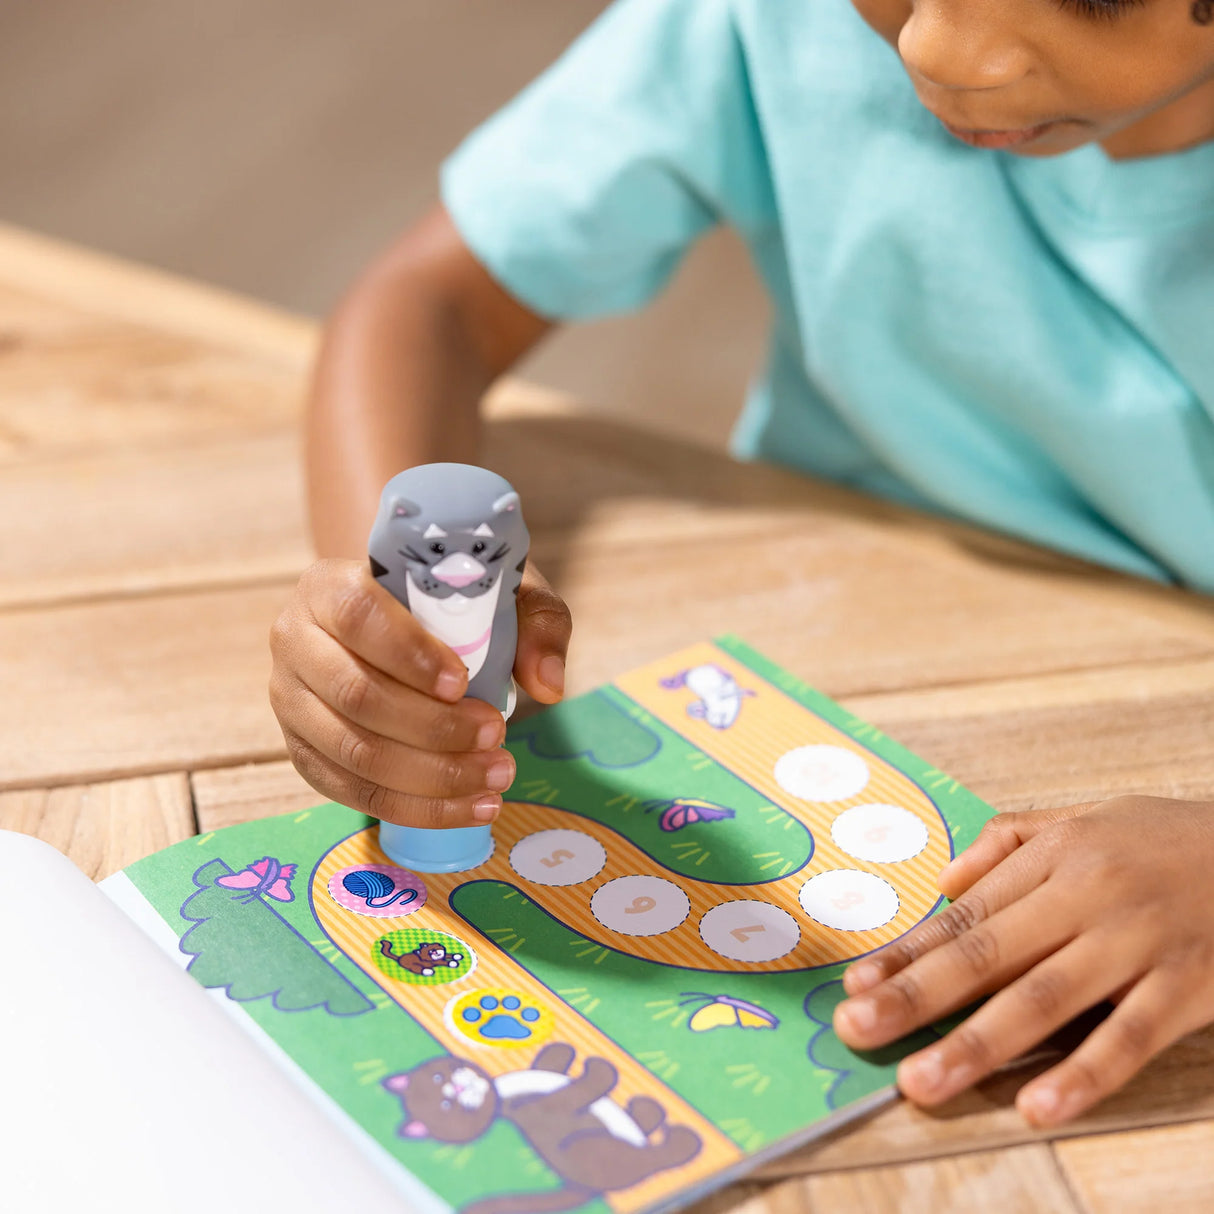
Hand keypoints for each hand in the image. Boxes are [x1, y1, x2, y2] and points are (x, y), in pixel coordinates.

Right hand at [269, 557, 570, 826]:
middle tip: (497, 735)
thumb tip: (548, 685)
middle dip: (434, 728)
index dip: (409, 654)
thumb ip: (535, 623)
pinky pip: (355, 793)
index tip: (463, 682)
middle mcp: (296, 641)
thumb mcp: (500, 591)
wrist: (402, 622)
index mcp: (330, 586)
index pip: (358, 616)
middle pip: (356, 695)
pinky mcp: (304, 752)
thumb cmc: (451, 602)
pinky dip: (418, 808)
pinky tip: (471, 806)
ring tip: (495, 776)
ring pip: (355, 752)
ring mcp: (291, 701)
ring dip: (433, 776)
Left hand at [833, 796, 1213, 1125]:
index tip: (855, 987)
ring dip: (976, 1044)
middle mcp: (1086, 895)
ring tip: (922, 1081)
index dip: (907, 954)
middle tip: (856, 1032)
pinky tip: (1037, 1106)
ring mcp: (1137, 942)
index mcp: (1055, 857)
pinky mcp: (1191, 985)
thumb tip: (946, 882)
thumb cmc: (1170, 839)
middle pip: (986, 954)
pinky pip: (1130, 1035)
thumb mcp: (1087, 818)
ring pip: (1043, 998)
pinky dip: (1083, 1073)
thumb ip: (1012, 841)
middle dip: (915, 997)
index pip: (965, 915)